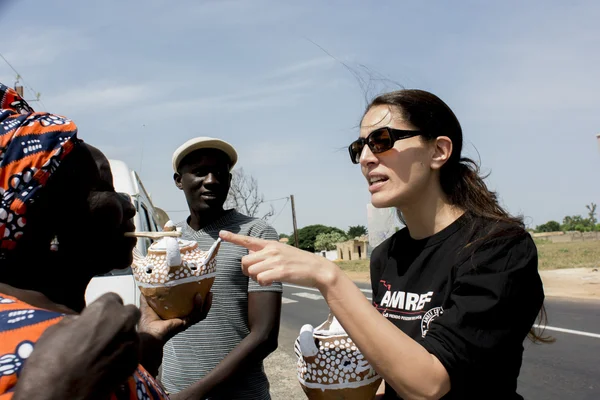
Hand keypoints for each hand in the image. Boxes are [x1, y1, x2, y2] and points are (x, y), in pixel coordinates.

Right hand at [14, 293, 140, 399]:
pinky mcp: (134, 363)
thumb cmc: (51, 361)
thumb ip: (76, 321)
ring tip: (104, 351)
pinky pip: (132, 352)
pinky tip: (108, 363)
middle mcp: (123, 322)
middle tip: (104, 331)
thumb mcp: (56, 330)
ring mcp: (131, 343)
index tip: (96, 317)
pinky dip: (124, 354)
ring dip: (122, 337)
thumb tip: (82, 322)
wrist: (59, 396)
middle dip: (119, 319)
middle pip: (129, 313)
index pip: (112, 298)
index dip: (103, 308)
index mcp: (104, 309)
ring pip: (132, 333)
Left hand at [138, 292, 211, 343]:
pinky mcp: (185, 324)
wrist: (148, 333)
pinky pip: (196, 315)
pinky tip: (198, 297)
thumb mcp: (148, 303)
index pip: (189, 305)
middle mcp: (183, 318)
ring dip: (206, 304)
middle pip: (199, 309)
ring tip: (209, 293)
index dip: (195, 298)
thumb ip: (148, 294)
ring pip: (201, 313)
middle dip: (206, 301)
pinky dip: (199, 306)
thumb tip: (146, 282)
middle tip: (208, 290)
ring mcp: (185, 322)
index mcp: (176, 313)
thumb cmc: (147, 322)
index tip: (199, 287)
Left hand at [219, 230, 338, 288]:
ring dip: (257, 278)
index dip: (233, 237)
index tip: (221, 233)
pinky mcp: (281, 271)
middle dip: (247, 271)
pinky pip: (261, 279)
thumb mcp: (282, 252)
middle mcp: (271, 250)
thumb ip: (266, 254)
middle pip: (245, 262)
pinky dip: (264, 283)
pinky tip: (272, 281)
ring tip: (269, 277)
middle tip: (257, 274)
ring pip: (252, 272)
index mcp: (271, 244)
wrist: (317, 269)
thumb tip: (251, 258)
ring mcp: (276, 260)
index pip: (248, 240)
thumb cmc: (298, 262)